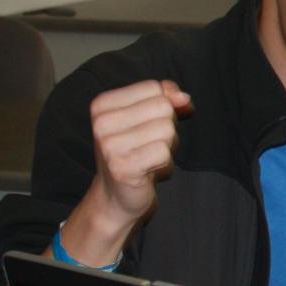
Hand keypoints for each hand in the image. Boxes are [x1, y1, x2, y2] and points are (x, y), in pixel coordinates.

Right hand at [75, 79, 191, 247]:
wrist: (118, 197)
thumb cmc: (137, 153)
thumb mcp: (149, 119)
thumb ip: (167, 99)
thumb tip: (184, 98)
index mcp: (103, 105)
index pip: (153, 88)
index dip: (165, 107)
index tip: (148, 127)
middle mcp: (101, 123)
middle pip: (163, 108)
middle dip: (167, 129)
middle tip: (148, 146)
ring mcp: (109, 146)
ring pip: (167, 130)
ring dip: (167, 148)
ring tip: (148, 159)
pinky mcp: (123, 167)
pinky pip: (164, 153)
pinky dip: (165, 164)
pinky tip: (148, 172)